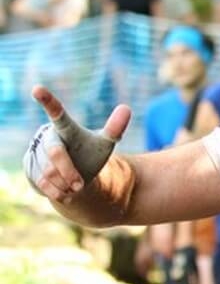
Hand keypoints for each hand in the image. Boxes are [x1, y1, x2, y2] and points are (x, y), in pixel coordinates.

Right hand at [23, 86, 128, 200]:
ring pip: (48, 171)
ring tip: (75, 187)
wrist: (75, 177)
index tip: (37, 89)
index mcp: (65, 128)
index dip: (47, 101)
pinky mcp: (29, 166)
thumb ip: (114, 128)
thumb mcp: (104, 143)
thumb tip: (126, 108)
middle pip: (55, 154)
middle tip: (80, 185)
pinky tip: (65, 194)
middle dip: (69, 172)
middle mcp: (47, 136)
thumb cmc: (89, 154)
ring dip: (65, 184)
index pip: (57, 113)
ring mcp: (35, 151)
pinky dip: (57, 192)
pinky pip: (41, 182)